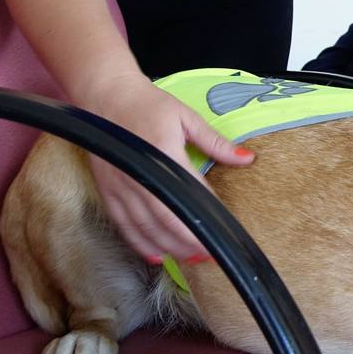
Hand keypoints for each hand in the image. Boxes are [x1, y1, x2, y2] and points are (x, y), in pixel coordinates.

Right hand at [78, 73, 255, 261]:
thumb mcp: (187, 117)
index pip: (188, 194)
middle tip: (209, 255)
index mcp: (163, 153)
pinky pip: (123, 224)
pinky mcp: (107, 190)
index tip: (221, 233)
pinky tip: (155, 254)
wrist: (105, 96)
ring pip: (144, 228)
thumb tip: (247, 159)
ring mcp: (120, 185)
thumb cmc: (148, 104)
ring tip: (189, 258)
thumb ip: (216, 142)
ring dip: (167, 247)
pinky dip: (139, 242)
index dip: (205, 216)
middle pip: (165, 220)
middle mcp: (140, 174)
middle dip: (188, 242)